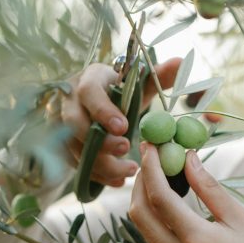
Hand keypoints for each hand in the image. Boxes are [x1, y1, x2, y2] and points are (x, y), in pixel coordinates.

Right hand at [56, 58, 181, 187]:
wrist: (101, 101)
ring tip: (129, 171)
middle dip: (100, 141)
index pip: (88, 92)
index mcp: (89, 79)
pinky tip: (118, 181)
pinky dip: (97, 175)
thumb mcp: (139, 82)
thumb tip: (181, 61)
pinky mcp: (65, 145)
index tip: (124, 127)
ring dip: (101, 163)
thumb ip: (159, 75)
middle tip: (125, 149)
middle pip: (74, 123)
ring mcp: (63, 125)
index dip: (103, 111)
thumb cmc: (121, 91)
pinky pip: (75, 164)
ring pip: (74, 148)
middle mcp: (70, 101)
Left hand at [129, 143, 243, 242]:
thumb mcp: (241, 220)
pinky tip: (166, 196)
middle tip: (150, 156)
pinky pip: (152, 236)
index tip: (151, 145)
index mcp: (195, 240)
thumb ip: (210, 189)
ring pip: (143, 225)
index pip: (159, 198)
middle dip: (140, 181)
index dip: (151, 168)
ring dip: (143, 196)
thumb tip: (189, 159)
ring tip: (157, 171)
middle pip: (139, 212)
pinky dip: (152, 212)